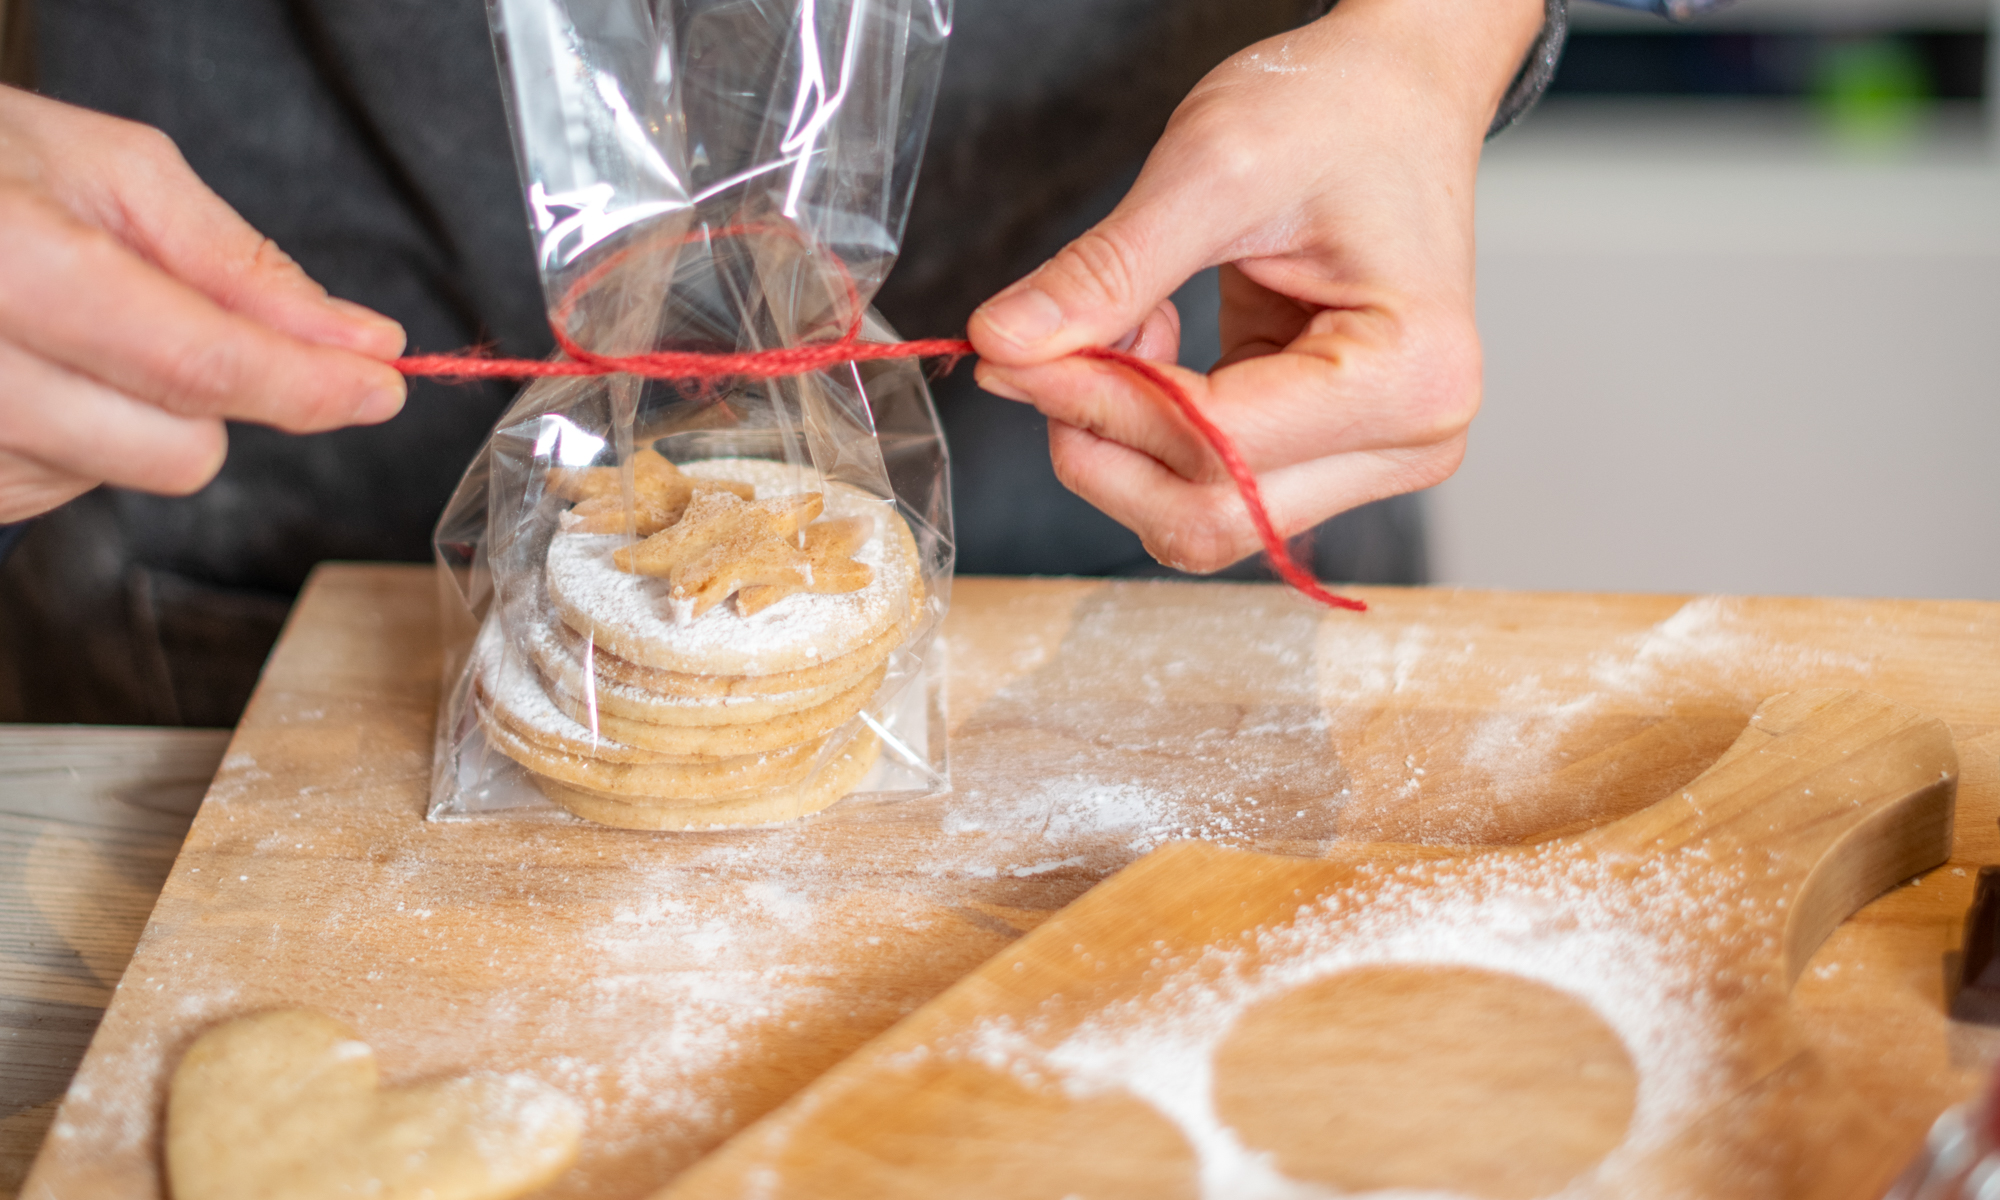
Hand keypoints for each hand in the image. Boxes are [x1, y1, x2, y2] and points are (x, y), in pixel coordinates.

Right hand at [0, 87, 407, 523]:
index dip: (307, 384)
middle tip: (172, 316)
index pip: (198, 363)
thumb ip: (241, 264)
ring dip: (142, 413)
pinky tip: (37, 368)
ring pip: (136, 474)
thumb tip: (357, 339)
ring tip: (71, 328)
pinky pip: (75, 487)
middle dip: (219, 396)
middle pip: (181, 449)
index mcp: (12, 268)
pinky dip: (85, 434)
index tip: (379, 384)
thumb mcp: (110, 171)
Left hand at [968, 0, 1543, 572]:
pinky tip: (1154, 342)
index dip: (1095, 404)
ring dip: (1122, 441)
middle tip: (1053, 345)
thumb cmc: (1337, 111)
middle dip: (1102, 440)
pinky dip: (1147, 431)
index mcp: (1411, 378)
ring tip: (1128, 324)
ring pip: (1198, 519)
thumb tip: (1001, 344)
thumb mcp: (1213, 167)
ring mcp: (1374, 460)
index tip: (1012, 351)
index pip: (1213, 446)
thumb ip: (1107, 271)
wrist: (1395, 94)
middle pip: (1206, 516)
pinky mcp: (1328, 456)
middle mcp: (1411, 442)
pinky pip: (1207, 486)